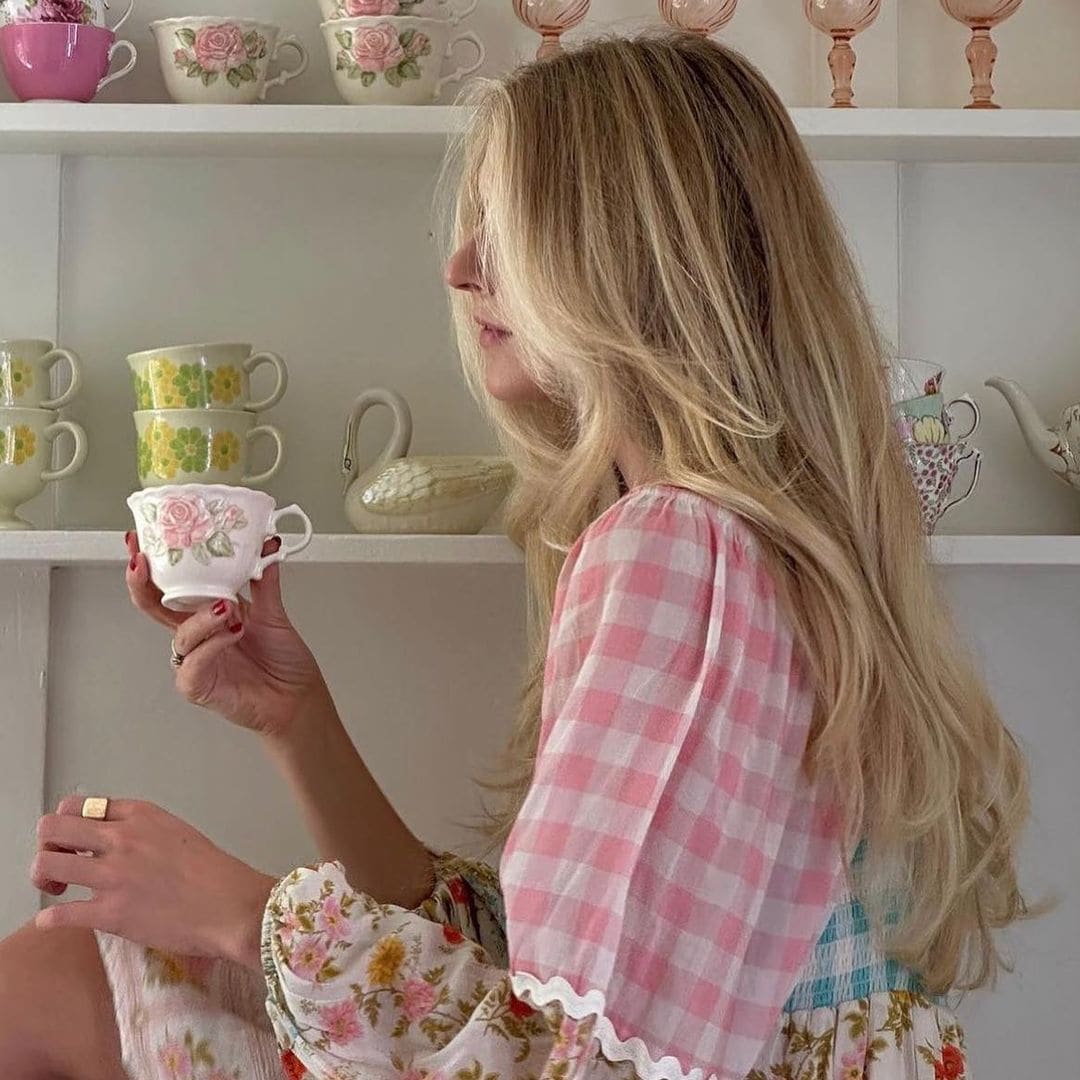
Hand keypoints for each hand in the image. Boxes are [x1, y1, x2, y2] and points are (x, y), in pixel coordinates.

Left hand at [31, 796, 276, 971]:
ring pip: (46, 864)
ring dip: (43, 877)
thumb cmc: (213, 873)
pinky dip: (48, 918)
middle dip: (47, 845)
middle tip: (58, 861)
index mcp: (139, 815)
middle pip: (52, 828)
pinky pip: (57, 914)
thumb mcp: (176, 831)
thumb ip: (140, 829)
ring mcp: (113, 876)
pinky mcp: (110, 913)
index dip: (67, 823)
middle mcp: (121, 839)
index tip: (72, 840)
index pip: (78, 805)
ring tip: (57, 888)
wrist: (231, 906)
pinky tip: (54, 920)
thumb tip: (111, 840)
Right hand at [125, 531, 326, 737]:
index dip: (153, 564)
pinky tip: (232, 635)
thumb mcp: (274, 611)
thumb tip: (266, 545)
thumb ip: (265, 579)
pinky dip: (212, 646)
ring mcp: (194, 661)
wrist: (297, 696)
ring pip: (181, 635)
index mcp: (206, 613)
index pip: (171, 586)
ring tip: (229, 608)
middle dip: (143, 584)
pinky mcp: (198, 686)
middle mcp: (196, 635)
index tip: (142, 539)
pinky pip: (193, 664)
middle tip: (143, 563)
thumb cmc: (282, 659)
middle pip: (154, 608)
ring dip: (202, 618)